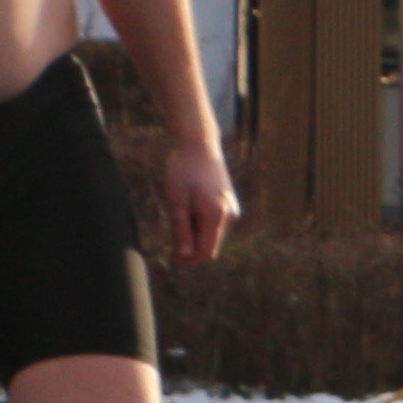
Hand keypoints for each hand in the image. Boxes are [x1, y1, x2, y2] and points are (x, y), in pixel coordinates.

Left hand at [161, 136, 238, 266]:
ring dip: (194, 230)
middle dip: (190, 242)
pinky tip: (191, 201)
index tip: (169, 252)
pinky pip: (215, 222)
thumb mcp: (175, 201)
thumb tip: (184, 256)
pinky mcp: (230, 203)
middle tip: (171, 220)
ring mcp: (232, 209)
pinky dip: (201, 221)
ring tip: (181, 206)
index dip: (187, 258)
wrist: (199, 144)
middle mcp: (229, 216)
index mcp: (216, 216)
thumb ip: (181, 231)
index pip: (205, 253)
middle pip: (209, 244)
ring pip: (211, 233)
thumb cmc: (183, 170)